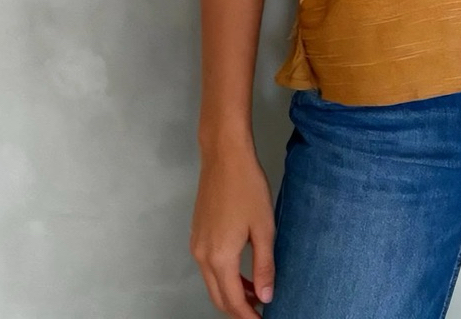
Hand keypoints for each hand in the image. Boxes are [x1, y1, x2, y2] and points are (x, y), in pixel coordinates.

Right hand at [189, 142, 276, 315]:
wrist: (224, 157)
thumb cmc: (248, 188)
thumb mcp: (263, 228)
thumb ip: (264, 265)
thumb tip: (265, 297)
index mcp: (220, 257)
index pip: (232, 300)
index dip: (247, 316)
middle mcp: (201, 256)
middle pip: (217, 296)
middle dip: (238, 309)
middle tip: (260, 311)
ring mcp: (196, 245)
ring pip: (212, 282)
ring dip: (231, 292)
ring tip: (255, 292)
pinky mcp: (196, 234)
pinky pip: (208, 267)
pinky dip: (223, 276)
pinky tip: (241, 271)